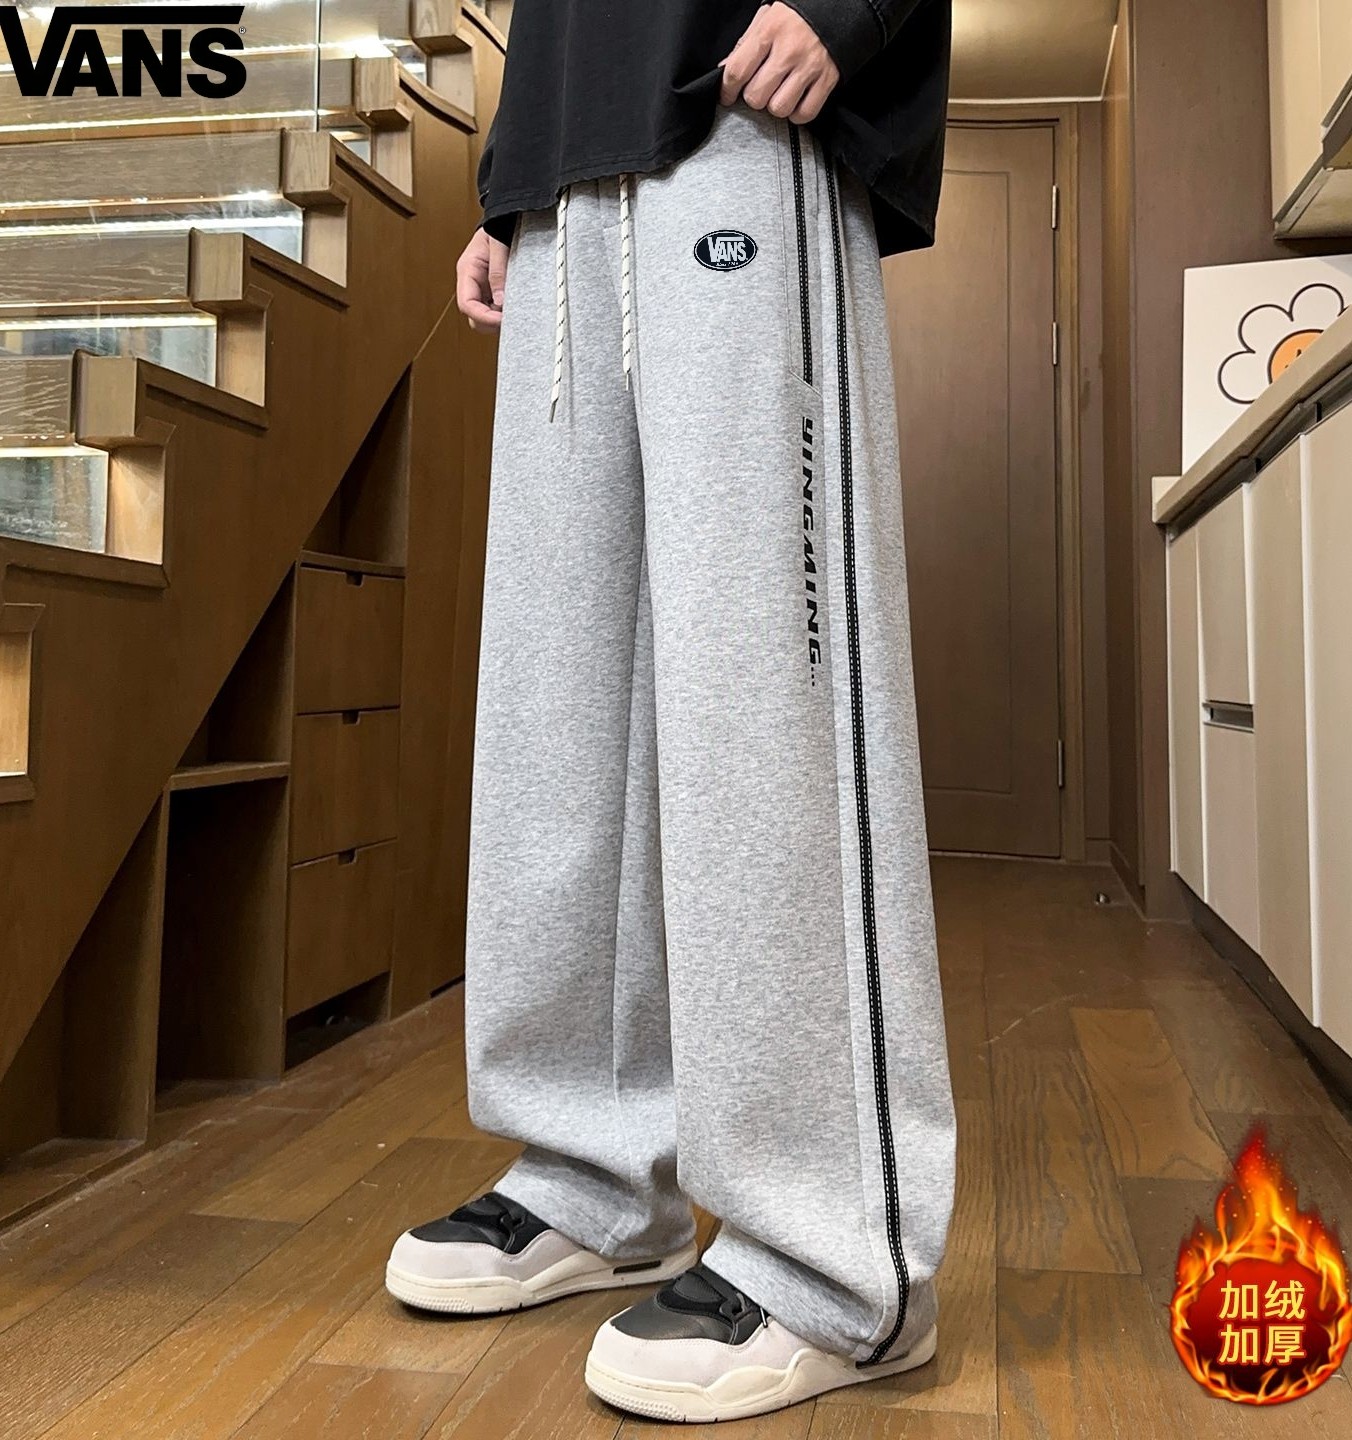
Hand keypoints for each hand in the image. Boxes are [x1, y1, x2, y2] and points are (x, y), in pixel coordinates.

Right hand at [456, 227, 509, 332]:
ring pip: (483, 317)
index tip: (502, 320)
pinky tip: (517, 308)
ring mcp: (482, 288)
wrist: (505, 217)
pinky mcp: (493, 291)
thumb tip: (500, 302)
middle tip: (512, 320)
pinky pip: (495, 309)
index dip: (483, 317)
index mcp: (467, 270)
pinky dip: (504, 314)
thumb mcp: (498, 244)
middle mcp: (472, 283)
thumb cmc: (499, 225)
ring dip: (498, 320)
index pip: (467, 303)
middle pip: (473, 317)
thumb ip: (498, 272)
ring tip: (516, 312)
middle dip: (490, 323)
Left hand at [720, 2, 839, 123]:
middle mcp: (789, 50)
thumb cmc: (797, 16)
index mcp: (769, 31)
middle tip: (761, 87)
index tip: (727, 96)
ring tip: (779, 91)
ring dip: (776, 105)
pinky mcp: (827, 80)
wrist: (838, 8)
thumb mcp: (766, 19)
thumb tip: (725, 69)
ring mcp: (809, 67)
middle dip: (754, 96)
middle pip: (756, 97)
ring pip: (779, 108)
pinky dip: (797, 113)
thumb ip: (744, 45)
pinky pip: (804, 113)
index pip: (737, 71)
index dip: (727, 90)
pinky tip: (796, 99)